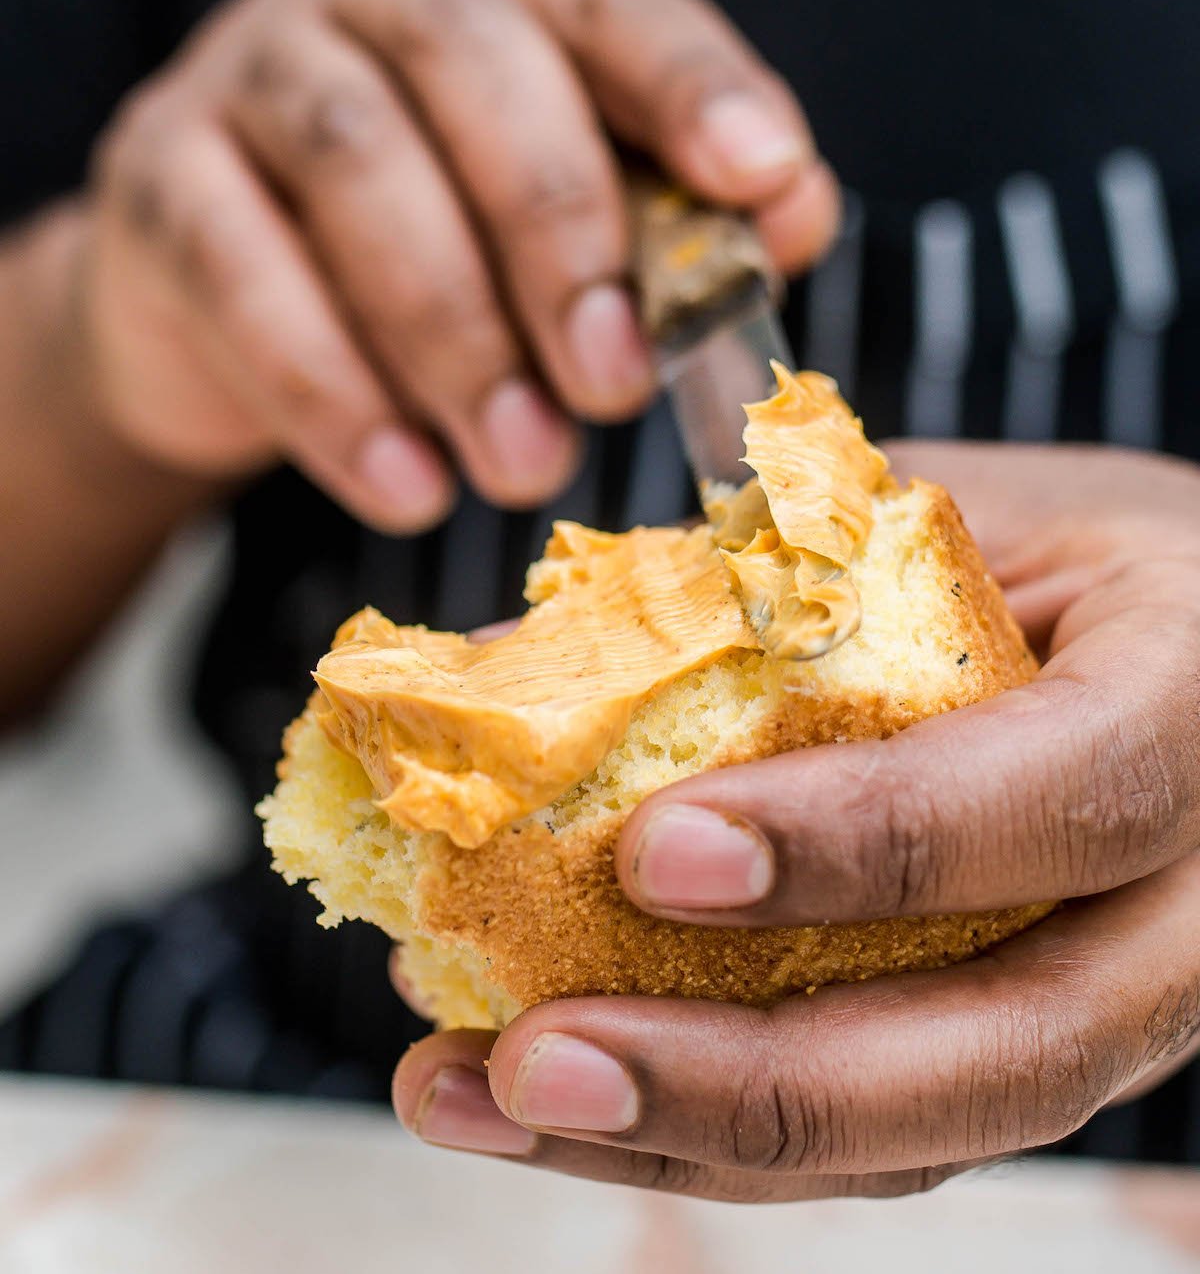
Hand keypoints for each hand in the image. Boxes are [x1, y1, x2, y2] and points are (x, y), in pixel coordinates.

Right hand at [80, 0, 838, 530]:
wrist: (223, 289)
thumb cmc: (437, 243)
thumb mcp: (567, 213)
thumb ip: (677, 207)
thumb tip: (794, 210)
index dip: (689, 80)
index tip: (760, 175)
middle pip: (477, 66)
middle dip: (562, 239)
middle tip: (613, 387)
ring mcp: (251, 64)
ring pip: (360, 169)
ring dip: (457, 337)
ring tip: (523, 464)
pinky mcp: (159, 169)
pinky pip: (246, 276)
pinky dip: (337, 397)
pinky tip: (408, 486)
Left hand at [393, 444, 1199, 1201]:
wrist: (1194, 636)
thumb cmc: (1067, 554)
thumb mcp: (951, 514)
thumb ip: (772, 576)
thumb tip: (509, 654)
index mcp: (1185, 709)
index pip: (1059, 797)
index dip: (868, 840)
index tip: (655, 851)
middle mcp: (1180, 904)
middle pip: (1003, 1052)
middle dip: (751, 1085)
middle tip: (538, 1060)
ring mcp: (1111, 1006)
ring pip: (923, 1136)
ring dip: (683, 1144)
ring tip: (479, 1096)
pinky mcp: (1024, 1051)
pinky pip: (879, 1131)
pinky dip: (705, 1131)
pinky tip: (557, 1097)